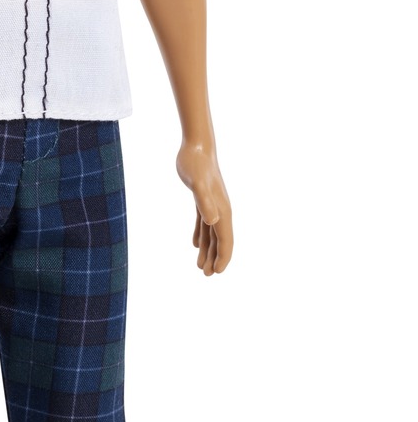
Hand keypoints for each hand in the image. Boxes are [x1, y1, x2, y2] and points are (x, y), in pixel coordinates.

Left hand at [175, 139, 232, 275]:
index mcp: (222, 210)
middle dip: (215, 259)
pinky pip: (204, 223)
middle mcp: (220, 209)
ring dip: (207, 250)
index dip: (223, 257)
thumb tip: (213, 221)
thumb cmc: (196, 164)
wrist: (196, 147)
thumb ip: (205, 202)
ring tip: (200, 266)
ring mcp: (212, 204)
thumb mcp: (197, 184)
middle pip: (220, 240)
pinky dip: (201, 235)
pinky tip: (196, 244)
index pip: (225, 240)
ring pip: (212, 234)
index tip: (216, 273)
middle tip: (206, 275)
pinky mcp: (203, 199)